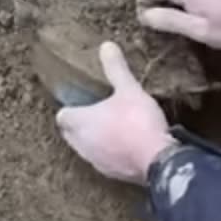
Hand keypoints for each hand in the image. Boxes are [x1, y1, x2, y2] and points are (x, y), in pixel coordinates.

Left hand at [56, 42, 176, 185]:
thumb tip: (106, 46)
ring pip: (86, 148)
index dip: (69, 108)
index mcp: (80, 123)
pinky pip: (103, 161)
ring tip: (111, 127)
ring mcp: (96, 162)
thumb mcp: (129, 90)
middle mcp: (81, 144)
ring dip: (93, 139)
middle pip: (70, 133)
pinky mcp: (111, 174)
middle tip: (96, 111)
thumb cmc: (138, 122)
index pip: (62, 116)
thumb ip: (116, 69)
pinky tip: (125, 145)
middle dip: (79, 123)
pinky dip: (109, 152)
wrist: (159, 161)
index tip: (80, 100)